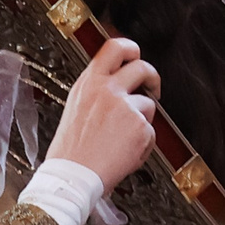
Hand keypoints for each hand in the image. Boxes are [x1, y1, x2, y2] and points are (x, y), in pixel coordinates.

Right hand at [45, 38, 158, 192]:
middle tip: (153, 88)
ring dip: (141, 122)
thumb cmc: (71, 150)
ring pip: (148, 106)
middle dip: (152, 77)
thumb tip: (117, 83)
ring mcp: (126, 107)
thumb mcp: (76, 107)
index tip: (136, 56)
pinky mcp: (140, 127)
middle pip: (142, 67)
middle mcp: (108, 90)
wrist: (72, 176)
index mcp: (89, 83)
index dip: (130, 48)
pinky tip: (124, 154)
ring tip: (122, 141)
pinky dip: (142, 145)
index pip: (114, 47)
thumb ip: (96, 91)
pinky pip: (151, 132)